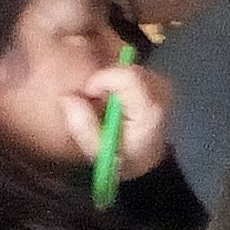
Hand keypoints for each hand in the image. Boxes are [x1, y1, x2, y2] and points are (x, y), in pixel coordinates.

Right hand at [68, 60, 171, 180]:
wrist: (145, 160)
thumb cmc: (121, 157)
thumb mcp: (96, 149)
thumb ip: (82, 124)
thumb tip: (67, 96)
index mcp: (149, 109)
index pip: (128, 76)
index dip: (102, 79)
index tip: (87, 93)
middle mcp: (161, 92)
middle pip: (127, 69)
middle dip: (104, 80)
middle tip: (94, 101)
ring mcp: (162, 85)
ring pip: (127, 68)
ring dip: (110, 82)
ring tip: (104, 103)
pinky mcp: (158, 83)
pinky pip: (131, 72)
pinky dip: (117, 82)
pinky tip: (114, 100)